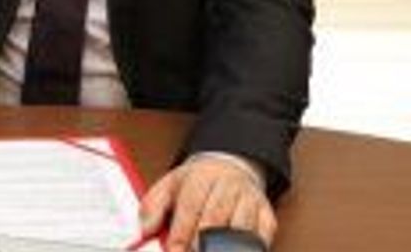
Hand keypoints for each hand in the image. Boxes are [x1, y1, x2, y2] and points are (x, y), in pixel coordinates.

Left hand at [139, 155, 275, 250]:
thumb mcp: (168, 186)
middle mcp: (228, 186)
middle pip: (216, 218)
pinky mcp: (266, 214)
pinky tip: (237, 251)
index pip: (190, 205)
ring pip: (241, 228)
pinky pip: (262, 235)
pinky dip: (251, 248)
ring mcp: (249, 200)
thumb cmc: (196, 183)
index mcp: (200, 177)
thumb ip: (152, 208)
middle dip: (202, 242)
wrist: (228, 167)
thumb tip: (144, 231)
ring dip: (226, 247)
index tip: (174, 250)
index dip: (181, 231)